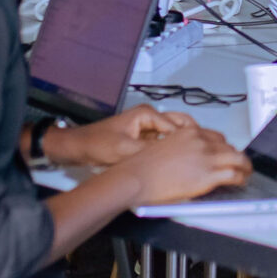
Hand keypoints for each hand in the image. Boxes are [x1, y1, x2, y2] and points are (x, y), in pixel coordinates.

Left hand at [49, 105, 197, 168]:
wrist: (79, 147)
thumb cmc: (97, 144)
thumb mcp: (125, 150)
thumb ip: (149, 151)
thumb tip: (172, 157)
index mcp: (146, 114)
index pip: (175, 127)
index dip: (186, 142)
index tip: (195, 156)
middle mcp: (150, 117)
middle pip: (178, 125)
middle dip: (187, 139)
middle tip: (198, 156)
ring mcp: (147, 127)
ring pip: (171, 135)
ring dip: (178, 146)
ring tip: (189, 161)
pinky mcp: (143, 138)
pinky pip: (162, 143)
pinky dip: (168, 151)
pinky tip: (174, 164)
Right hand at [117, 125, 251, 205]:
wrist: (137, 177)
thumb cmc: (143, 166)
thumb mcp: (164, 147)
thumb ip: (181, 148)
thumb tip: (191, 157)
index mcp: (189, 132)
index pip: (216, 136)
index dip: (224, 147)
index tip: (226, 153)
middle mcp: (200, 141)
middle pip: (228, 146)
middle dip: (235, 155)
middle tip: (239, 164)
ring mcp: (205, 157)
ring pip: (237, 158)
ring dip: (244, 166)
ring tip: (246, 172)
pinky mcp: (208, 174)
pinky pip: (233, 174)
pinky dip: (240, 178)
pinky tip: (241, 181)